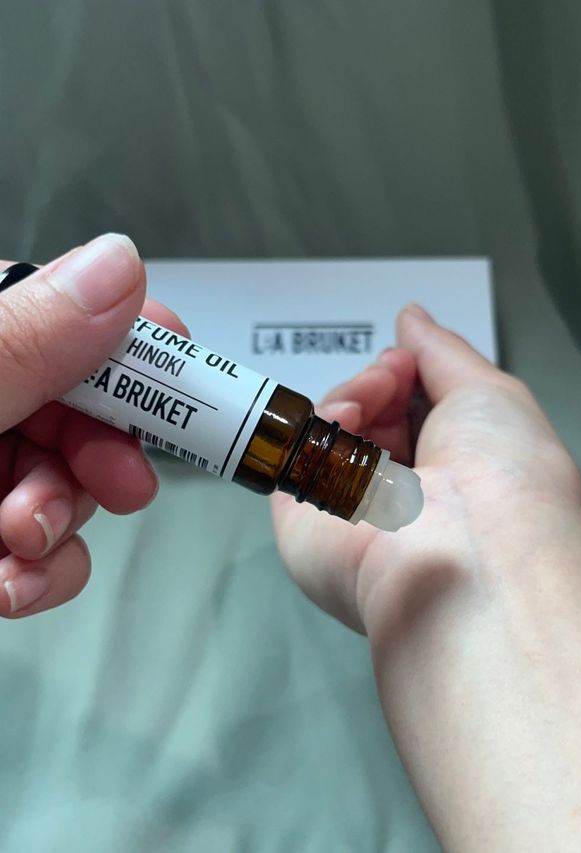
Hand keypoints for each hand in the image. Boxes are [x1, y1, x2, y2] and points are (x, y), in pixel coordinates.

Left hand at [0, 234, 187, 617]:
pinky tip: (15, 586)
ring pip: (63, 481)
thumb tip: (118, 265)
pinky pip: (37, 549)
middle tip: (115, 481)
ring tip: (22, 547)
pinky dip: (41, 573)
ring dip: (60, 523)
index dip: (125, 336)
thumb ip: (23, 338)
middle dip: (98, 452)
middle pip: (76, 404)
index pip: (57, 306)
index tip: (178, 367)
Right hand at [271, 303, 580, 632]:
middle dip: (377, 383)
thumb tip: (410, 317)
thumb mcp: (488, 393)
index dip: (402, 381)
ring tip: (373, 395)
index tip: (406, 360)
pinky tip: (347, 422)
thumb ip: (443, 353)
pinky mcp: (302, 523)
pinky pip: (296, 458)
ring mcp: (348, 512)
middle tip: (391, 375)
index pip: (408, 421)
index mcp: (447, 477)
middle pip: (366, 421)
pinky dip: (318, 427)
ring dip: (352, 397)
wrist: (467, 551)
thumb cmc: (498, 468)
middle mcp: (398, 499)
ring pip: (328, 432)